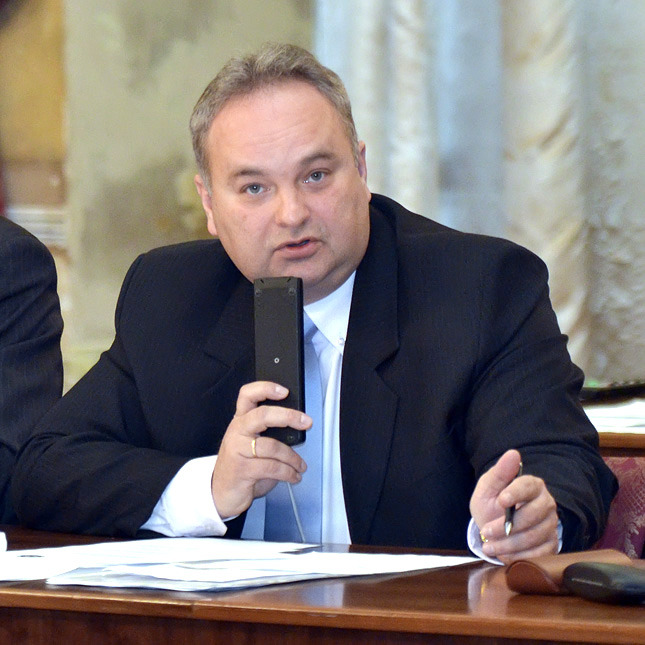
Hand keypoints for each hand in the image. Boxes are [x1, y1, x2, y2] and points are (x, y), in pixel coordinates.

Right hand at [210, 381, 310, 518]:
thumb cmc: (241, 466)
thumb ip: (268, 433)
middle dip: (288, 416)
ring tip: (299, 465)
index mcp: (241, 421)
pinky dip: (288, 472)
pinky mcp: (242, 469)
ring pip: (272, 446)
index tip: (284, 390)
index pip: (247, 395)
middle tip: (305, 422)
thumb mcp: (251, 444)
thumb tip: (296, 428)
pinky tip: (293, 476)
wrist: (220, 493)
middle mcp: (237, 431)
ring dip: (292, 457)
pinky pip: (272, 467)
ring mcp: (237, 449)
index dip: (265, 389)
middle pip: (262, 415)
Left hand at [470, 449, 558, 563]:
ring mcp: (550, 526)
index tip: (501, 500)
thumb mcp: (487, 488)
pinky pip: (539, 554)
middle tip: (486, 530)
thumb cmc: (491, 505)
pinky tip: (502, 554)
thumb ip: (499, 473)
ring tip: (489, 546)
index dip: (516, 493)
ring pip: (534, 536)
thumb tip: (513, 453)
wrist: (494, 529)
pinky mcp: (551, 545)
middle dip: (507, 526)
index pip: (529, 486)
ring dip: (508, 544)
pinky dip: (518, 556)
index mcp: (532, 485)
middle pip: (534, 515)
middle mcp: (546, 504)